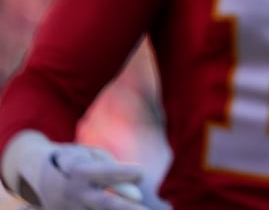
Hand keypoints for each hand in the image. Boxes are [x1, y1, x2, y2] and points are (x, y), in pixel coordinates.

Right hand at [1, 131, 143, 209]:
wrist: (33, 172)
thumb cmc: (74, 159)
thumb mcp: (91, 156)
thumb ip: (115, 171)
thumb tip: (138, 195)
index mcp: (79, 171)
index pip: (105, 173)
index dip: (123, 172)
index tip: (141, 172)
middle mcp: (73, 193)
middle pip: (104, 203)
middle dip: (126, 208)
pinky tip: (131, 209)